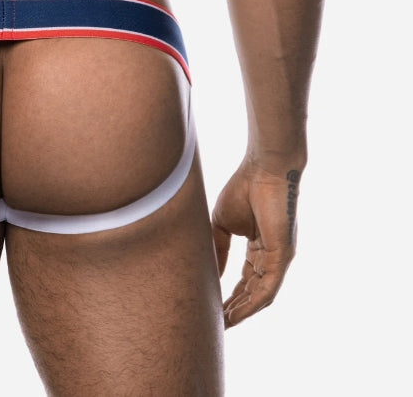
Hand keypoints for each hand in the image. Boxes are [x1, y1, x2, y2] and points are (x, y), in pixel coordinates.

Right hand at [211, 160, 300, 327]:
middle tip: (215, 324)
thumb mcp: (222, 224)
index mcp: (258, 247)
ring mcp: (279, 258)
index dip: (229, 295)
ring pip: (261, 295)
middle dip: (234, 309)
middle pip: (252, 291)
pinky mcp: (282, 256)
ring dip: (242, 312)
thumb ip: (218, 249)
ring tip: (223, 325)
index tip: (212, 308)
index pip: (244, 279)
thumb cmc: (243, 189)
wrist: (262, 170)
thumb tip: (213, 274)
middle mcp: (271, 256)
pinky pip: (268, 288)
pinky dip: (252, 304)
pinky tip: (236, 314)